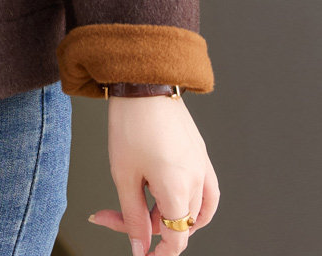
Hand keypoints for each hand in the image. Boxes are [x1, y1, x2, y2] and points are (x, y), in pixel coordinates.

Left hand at [88, 95, 218, 252]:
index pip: (176, 239)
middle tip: (115, 213)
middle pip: (179, 224)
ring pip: (195, 210)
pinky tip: (170, 197)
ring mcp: (202, 166)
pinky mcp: (200, 153)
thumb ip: (133, 216)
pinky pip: (206, 191)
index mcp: (178, 189)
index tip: (141, 254)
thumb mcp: (123, 175)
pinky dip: (192, 203)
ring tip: (143, 205)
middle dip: (149, 226)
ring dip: (170, 216)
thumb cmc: (131, 123)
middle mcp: (197, 180)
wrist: (143, 83)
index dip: (159, 254)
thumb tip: (139, 246)